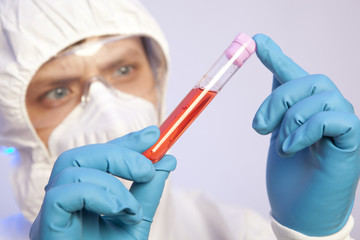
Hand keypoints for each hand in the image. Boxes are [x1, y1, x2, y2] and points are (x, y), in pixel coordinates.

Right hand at [29, 126, 175, 239]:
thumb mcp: (138, 220)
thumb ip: (149, 190)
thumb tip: (166, 160)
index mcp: (83, 198)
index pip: (98, 157)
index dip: (124, 141)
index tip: (152, 134)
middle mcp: (63, 202)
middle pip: (81, 155)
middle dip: (119, 153)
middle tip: (148, 167)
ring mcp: (51, 215)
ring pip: (71, 168)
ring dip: (113, 182)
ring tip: (131, 207)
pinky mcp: (46, 228)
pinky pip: (63, 193)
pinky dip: (98, 194)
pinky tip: (119, 211)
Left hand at [252, 34, 359, 235]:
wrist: (300, 211)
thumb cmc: (289, 176)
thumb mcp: (277, 134)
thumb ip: (279, 108)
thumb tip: (274, 78)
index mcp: (306, 108)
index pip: (294, 74)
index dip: (276, 55)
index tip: (257, 40)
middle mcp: (328, 110)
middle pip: (307, 80)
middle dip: (277, 101)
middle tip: (259, 128)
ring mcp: (343, 123)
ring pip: (319, 96)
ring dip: (290, 120)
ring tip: (280, 146)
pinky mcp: (353, 140)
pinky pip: (332, 118)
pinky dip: (305, 130)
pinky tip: (291, 149)